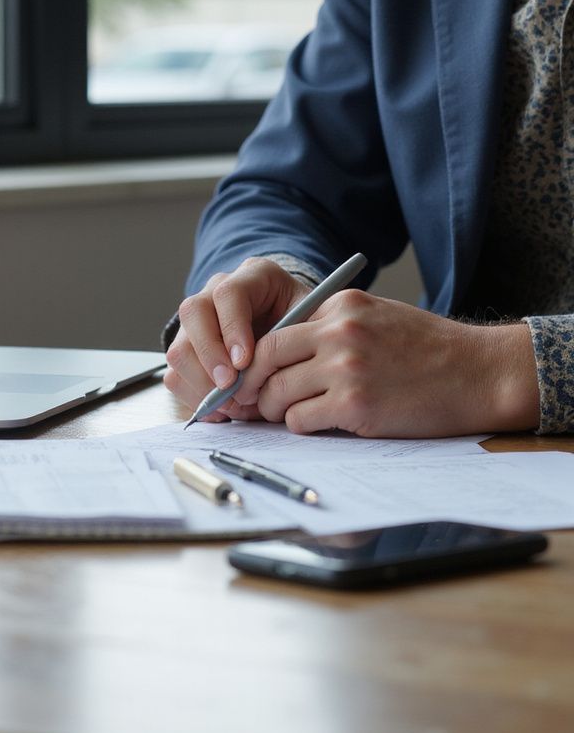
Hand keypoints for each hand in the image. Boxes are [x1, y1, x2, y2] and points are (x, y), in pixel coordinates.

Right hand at [164, 258, 313, 420]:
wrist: (297, 336)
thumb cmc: (309, 328)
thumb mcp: (318, 324)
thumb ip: (304, 338)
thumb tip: (281, 370)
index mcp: (253, 276)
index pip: (229, 293)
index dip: (232, 328)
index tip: (244, 362)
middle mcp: (216, 293)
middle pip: (193, 313)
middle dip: (208, 355)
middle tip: (229, 387)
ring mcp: (197, 322)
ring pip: (178, 348)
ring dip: (201, 382)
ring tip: (232, 404)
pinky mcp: (187, 352)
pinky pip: (175, 375)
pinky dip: (195, 397)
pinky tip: (222, 410)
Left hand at [227, 289, 538, 436]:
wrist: (480, 372)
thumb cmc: (428, 349)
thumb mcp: (375, 317)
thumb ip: (330, 328)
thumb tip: (280, 355)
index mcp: (339, 307)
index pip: (275, 333)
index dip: (256, 361)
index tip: (252, 378)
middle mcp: (338, 332)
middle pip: (266, 360)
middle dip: (254, 386)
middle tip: (255, 402)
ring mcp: (346, 368)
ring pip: (279, 393)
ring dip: (277, 410)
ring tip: (291, 415)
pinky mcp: (355, 405)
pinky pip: (301, 420)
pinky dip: (301, 426)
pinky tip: (318, 424)